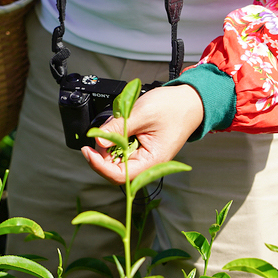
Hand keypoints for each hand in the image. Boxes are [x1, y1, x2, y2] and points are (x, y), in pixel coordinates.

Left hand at [81, 84, 203, 183]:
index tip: (88, 151)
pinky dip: (115, 140)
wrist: (189, 101)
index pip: (120, 175)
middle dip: (102, 155)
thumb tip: (98, 141)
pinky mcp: (141, 149)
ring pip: (117, 161)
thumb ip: (118, 128)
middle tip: (97, 135)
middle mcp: (148, 163)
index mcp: (152, 161)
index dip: (100, 166)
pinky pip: (122, 151)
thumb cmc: (173, 107)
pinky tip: (117, 128)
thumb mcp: (141, 113)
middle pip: (115, 170)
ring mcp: (144, 157)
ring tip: (111, 127)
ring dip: (109, 146)